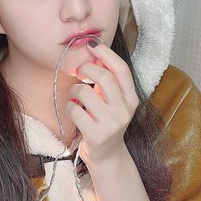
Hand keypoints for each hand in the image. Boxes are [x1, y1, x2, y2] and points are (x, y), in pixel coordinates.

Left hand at [65, 42, 137, 165]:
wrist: (107, 155)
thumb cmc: (106, 122)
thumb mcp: (113, 101)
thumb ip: (108, 82)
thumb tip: (93, 52)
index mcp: (131, 98)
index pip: (121, 69)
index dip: (105, 54)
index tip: (92, 45)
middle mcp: (125, 110)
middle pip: (104, 77)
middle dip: (87, 68)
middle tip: (79, 70)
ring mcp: (111, 124)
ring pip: (84, 92)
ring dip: (74, 91)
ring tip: (75, 97)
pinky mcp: (96, 135)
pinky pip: (74, 110)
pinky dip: (69, 107)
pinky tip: (74, 111)